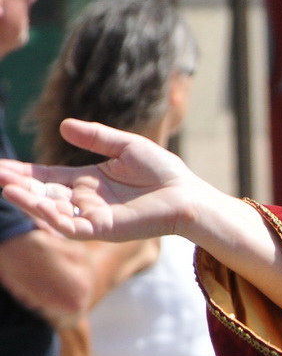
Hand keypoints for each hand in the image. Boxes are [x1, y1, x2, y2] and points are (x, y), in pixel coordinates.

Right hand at [0, 119, 210, 243]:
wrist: (187, 194)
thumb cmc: (162, 171)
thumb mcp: (125, 146)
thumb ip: (96, 137)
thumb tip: (64, 125)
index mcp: (87, 182)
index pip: (46, 177)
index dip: (24, 172)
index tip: (1, 166)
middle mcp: (84, 201)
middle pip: (42, 194)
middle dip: (18, 187)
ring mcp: (92, 217)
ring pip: (51, 212)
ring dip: (29, 201)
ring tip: (6, 188)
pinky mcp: (103, 229)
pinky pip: (71, 227)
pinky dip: (52, 217)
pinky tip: (36, 205)